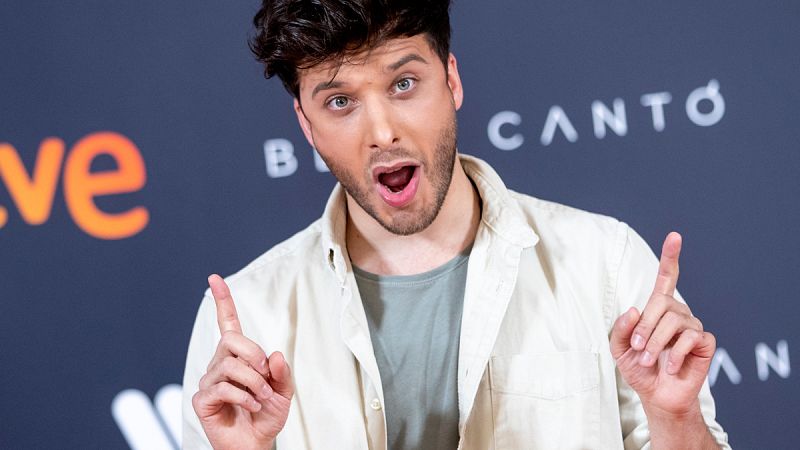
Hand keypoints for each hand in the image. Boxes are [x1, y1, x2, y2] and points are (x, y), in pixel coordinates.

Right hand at [192, 274, 293, 449]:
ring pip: (231, 365)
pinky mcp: (202, 399)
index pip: (228, 323)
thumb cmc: (266, 415)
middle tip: (266, 376)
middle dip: (254, 354)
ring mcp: (209, 381)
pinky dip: (243, 397)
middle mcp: (220, 363)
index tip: (215, 278)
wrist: (256, 443)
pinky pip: (223, 387)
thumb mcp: (284, 391)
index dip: (223, 301)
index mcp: (239, 356)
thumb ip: (282, 372)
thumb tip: (274, 353)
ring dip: (254, 382)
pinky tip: (250, 405)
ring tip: (261, 397)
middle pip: (231, 339)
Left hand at [610, 232, 715, 417]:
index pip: (666, 277)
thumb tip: (634, 309)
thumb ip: (622, 329)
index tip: (675, 236)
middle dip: (646, 327)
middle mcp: (678, 312)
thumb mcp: (619, 348)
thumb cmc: (639, 368)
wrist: (657, 395)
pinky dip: (676, 354)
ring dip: (657, 344)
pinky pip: (692, 338)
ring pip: (675, 322)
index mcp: (657, 308)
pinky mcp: (705, 343)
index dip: (670, 257)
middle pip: (662, 303)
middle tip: (638, 348)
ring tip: (651, 360)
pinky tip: (670, 366)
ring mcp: (693, 326)